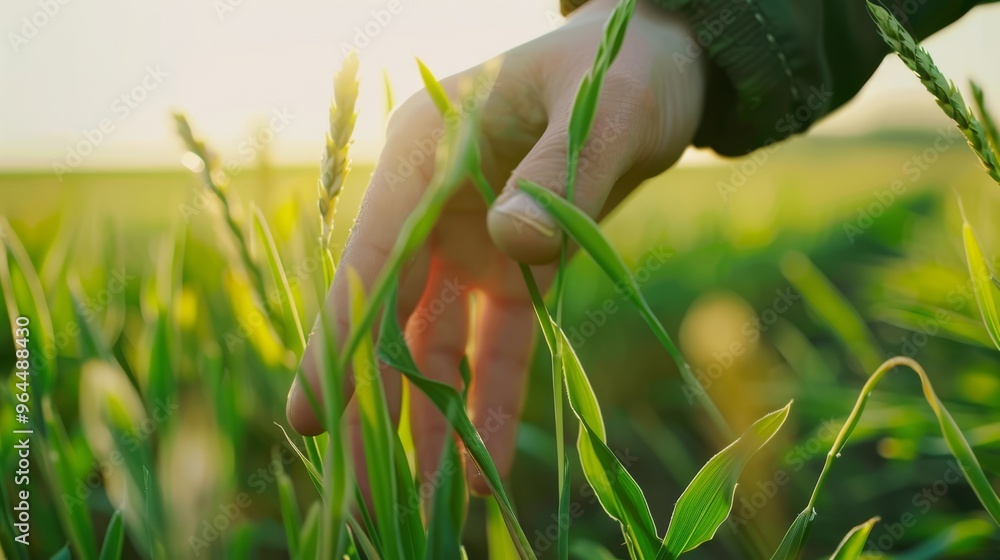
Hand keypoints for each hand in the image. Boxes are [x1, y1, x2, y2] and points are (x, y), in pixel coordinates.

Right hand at [287, 0, 705, 495]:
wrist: (665, 66)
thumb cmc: (626, 64)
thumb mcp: (603, 104)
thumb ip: (562, 169)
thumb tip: (513, 245)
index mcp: (427, 150)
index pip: (373, 257)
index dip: (341, 341)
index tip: (312, 416)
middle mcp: (434, 201)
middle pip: (390, 312)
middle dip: (374, 399)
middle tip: (364, 487)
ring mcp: (470, 237)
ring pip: (436, 339)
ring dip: (431, 414)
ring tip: (431, 496)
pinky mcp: (514, 264)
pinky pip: (498, 340)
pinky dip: (492, 395)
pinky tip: (489, 456)